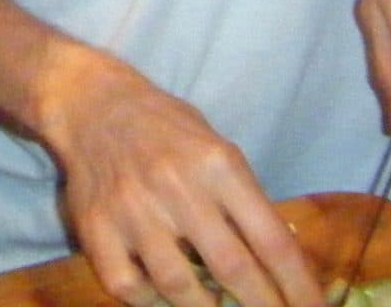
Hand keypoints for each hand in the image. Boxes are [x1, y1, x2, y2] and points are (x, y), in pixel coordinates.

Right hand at [39, 45, 324, 306]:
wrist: (92, 103)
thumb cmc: (165, 127)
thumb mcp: (216, 147)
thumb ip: (242, 199)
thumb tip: (279, 260)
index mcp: (216, 164)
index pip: (271, 240)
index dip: (299, 286)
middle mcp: (176, 187)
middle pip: (232, 269)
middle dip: (264, 306)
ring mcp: (132, 210)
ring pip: (178, 287)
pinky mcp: (96, 228)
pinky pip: (128, 287)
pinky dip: (150, 302)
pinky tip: (164, 295)